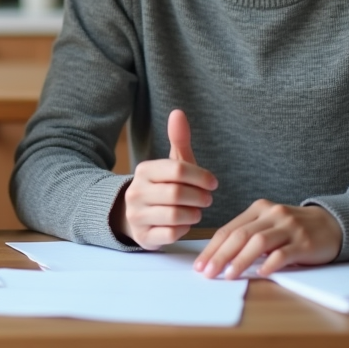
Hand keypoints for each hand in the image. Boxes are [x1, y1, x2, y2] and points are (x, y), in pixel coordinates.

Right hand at [112, 109, 217, 250]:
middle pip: (177, 193)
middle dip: (199, 197)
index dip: (201, 177)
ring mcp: (137, 215)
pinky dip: (182, 230)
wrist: (134, 214)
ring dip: (193, 214)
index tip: (213, 183)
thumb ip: (178, 140)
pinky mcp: (142, 237)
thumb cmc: (162, 186)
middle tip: (208, 199)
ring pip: (174, 215)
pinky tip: (184, 224)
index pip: (177, 170)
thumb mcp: (171, 164)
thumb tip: (178, 112)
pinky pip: (169, 234)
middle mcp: (136, 192)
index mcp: (144, 170)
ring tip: (197, 211)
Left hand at [194, 199, 341, 278]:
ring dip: (241, 260)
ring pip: (259, 242)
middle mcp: (272, 214)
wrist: (331, 224)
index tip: (200, 265)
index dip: (212, 248)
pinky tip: (260, 273)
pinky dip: (270, 263)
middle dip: (220, 256)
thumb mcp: (269, 224)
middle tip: (208, 273)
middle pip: (240, 235)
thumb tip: (219, 257)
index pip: (229, 229)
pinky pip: (284, 253)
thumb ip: (248, 235)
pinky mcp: (304, 242)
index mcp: (259, 208)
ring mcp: (289, 227)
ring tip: (228, 275)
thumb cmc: (293, 229)